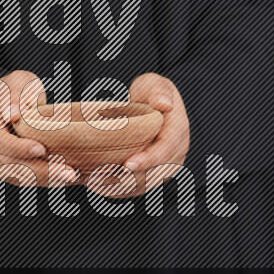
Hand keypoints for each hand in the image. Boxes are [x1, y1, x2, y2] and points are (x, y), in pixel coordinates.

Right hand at [0, 70, 77, 186]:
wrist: (23, 100)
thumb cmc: (22, 88)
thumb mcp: (19, 82)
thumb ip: (15, 95)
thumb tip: (10, 116)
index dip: (18, 148)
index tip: (41, 148)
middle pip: (11, 165)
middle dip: (40, 170)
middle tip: (67, 171)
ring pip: (20, 177)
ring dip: (46, 179)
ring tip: (70, 176)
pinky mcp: (12, 169)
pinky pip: (27, 179)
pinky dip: (46, 180)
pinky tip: (65, 177)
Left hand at [86, 73, 189, 198]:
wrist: (152, 104)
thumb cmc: (150, 92)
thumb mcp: (154, 84)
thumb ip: (158, 92)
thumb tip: (164, 104)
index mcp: (179, 130)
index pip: (166, 149)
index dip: (148, 159)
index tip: (127, 165)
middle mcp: (176, 152)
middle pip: (156, 173)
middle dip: (130, 178)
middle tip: (102, 178)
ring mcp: (167, 165)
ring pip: (146, 184)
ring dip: (121, 187)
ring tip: (95, 183)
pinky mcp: (155, 173)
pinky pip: (139, 187)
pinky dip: (120, 190)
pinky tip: (100, 186)